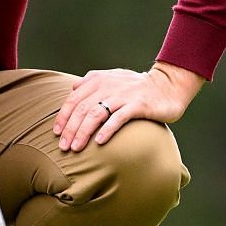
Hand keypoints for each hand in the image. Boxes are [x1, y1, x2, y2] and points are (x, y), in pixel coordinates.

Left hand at [54, 62, 205, 151]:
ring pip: (96, 114)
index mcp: (100, 80)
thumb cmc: (138, 86)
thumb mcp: (114, 77)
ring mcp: (124, 95)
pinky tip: (99, 142)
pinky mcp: (138, 105)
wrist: (169, 85)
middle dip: (70, 129)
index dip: (63, 116)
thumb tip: (73, 87)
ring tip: (76, 148)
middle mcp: (109, 86)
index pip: (74, 99)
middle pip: (82, 109)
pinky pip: (118, 118)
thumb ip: (94, 80)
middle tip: (63, 148)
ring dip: (83, 132)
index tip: (56, 133)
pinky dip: (107, 130)